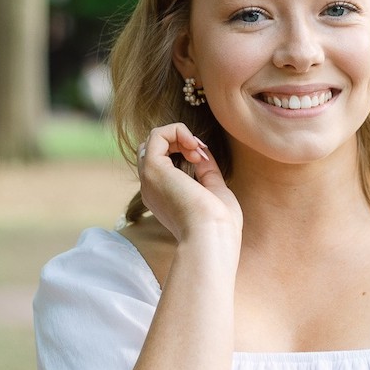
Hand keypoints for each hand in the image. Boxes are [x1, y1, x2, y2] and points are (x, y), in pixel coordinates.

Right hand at [137, 123, 241, 248]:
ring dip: (179, 134)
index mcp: (163, 197)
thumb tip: (202, 152)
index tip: (204, 158)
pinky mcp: (153, 169)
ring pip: (153, 139)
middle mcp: (152, 188)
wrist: (212, 237)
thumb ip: (206, 172)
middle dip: (179, 140)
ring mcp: (150, 178)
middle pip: (153, 148)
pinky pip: (157, 134)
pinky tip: (194, 146)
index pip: (162, 162)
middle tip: (200, 153)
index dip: (183, 151)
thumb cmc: (219, 224)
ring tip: (197, 150)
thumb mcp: (214, 191)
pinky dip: (178, 131)